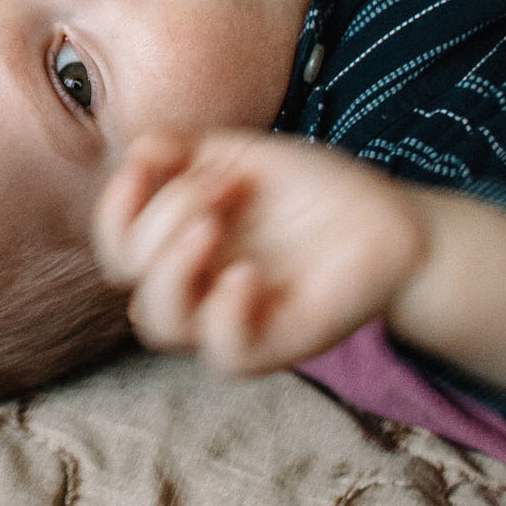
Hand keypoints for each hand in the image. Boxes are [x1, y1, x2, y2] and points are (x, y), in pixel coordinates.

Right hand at [94, 129, 427, 377]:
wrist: (390, 219)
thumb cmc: (316, 189)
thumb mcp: (244, 155)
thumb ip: (186, 151)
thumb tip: (135, 151)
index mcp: (182, 240)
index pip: (116, 244)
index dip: (115, 207)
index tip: (148, 163)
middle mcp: (198, 283)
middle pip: (129, 276)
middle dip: (160, 218)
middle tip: (222, 185)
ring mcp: (232, 317)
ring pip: (158, 324)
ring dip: (172, 267)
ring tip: (214, 226)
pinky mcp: (274, 343)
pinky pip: (223, 355)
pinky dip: (224, 313)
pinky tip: (251, 275)